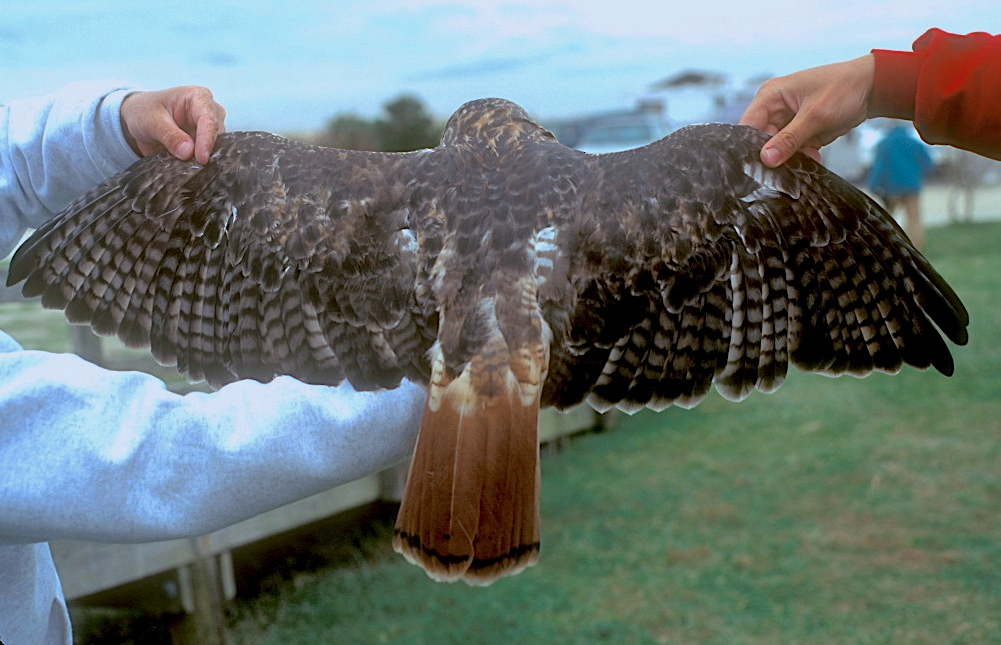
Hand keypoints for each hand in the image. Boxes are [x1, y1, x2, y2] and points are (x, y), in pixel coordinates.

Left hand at [120, 86, 226, 164]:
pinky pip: (210, 156)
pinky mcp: (207, 143)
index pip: (209, 120)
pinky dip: (200, 164)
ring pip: (217, 148)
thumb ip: (170, 136)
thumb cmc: (145, 111)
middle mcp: (210, 111)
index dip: (206, 140)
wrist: (139, 119)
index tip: (201, 159)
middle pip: (217, 135)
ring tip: (188, 168)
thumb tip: (189, 152)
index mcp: (198, 97)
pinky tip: (190, 169)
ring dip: (203, 159)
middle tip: (194, 167)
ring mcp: (210, 129)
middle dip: (207, 151)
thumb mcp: (151, 121)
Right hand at [739, 55, 874, 166]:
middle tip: (785, 169)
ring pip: (778, 149)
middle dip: (775, 155)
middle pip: (761, 140)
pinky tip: (816, 156)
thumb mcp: (815, 115)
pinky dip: (803, 157)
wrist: (873, 88)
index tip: (756, 167)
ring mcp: (787, 121)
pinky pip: (793, 150)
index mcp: (770, 96)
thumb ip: (789, 139)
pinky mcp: (800, 131)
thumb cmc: (843, 88)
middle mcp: (774, 108)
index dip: (749, 147)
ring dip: (791, 158)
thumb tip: (766, 159)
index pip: (748, 125)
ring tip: (808, 158)